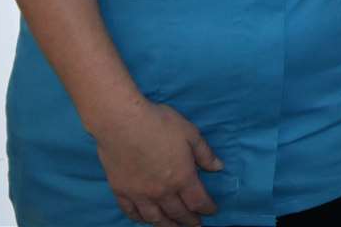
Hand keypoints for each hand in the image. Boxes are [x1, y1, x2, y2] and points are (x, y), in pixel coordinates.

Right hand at [92, 98, 221, 225]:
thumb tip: (219, 167)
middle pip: (178, 213)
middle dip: (189, 221)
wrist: (122, 123)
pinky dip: (140, 219)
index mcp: (182, 178)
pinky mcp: (121, 191)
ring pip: (155, 218)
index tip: (212, 211)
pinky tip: (145, 219)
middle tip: (196, 225)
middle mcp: (162, 191)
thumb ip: (205, 153)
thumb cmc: (159, 124)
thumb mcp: (190, 133)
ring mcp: (140, 194)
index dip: (207, 208)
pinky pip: (132, 212)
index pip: (198, 201)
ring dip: (167, 225)